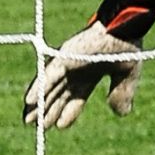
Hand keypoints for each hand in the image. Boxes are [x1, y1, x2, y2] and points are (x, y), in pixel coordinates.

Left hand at [24, 25, 144, 130]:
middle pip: (59, 94)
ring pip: (50, 87)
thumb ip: (122, 94)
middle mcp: (76, 68)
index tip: (59, 126)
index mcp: (91, 72)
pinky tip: (28, 101)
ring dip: (39, 103)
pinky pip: (48, 74)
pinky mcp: (64, 57)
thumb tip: (121, 114)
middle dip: (48, 111)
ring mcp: (68, 62)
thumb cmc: (127, 45)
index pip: (76, 96)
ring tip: (28, 120)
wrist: (125, 28)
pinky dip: (39, 87)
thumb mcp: (127, 76)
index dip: (68, 112)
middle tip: (36, 127)